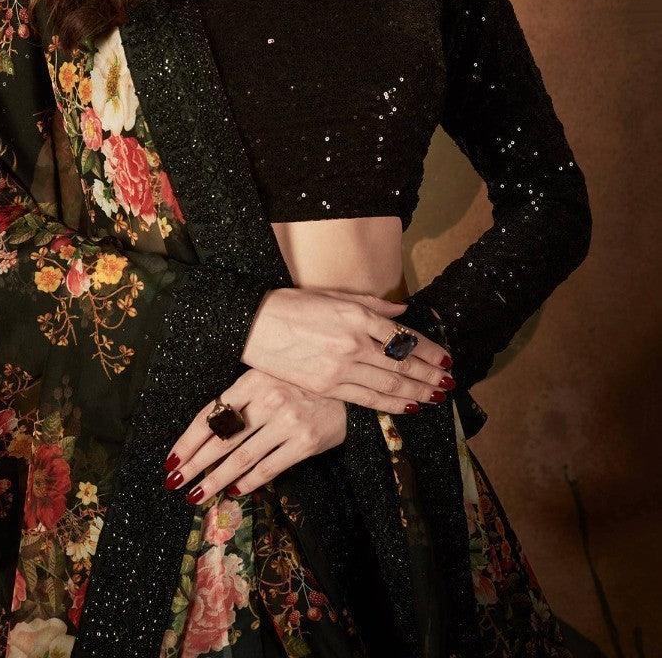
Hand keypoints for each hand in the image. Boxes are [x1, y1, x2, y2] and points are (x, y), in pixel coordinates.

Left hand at [162, 367, 346, 506]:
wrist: (343, 387)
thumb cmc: (295, 383)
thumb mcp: (264, 379)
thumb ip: (239, 400)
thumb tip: (204, 434)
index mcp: (252, 380)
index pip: (211, 415)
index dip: (188, 440)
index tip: (172, 460)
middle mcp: (268, 399)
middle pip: (221, 439)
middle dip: (194, 464)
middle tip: (175, 482)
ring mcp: (287, 421)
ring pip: (241, 458)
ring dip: (215, 480)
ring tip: (197, 494)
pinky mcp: (305, 441)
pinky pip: (269, 468)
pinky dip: (248, 482)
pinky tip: (233, 491)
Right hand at [240, 286, 453, 408]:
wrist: (253, 324)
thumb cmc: (291, 304)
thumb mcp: (334, 295)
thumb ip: (372, 304)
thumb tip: (402, 311)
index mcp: (357, 315)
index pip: (404, 336)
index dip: (429, 350)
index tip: (446, 358)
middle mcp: (354, 342)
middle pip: (403, 363)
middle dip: (430, 374)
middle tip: (450, 382)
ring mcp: (341, 367)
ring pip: (390, 384)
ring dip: (417, 391)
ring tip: (436, 396)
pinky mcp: (327, 386)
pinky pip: (367, 399)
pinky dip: (392, 405)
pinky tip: (408, 407)